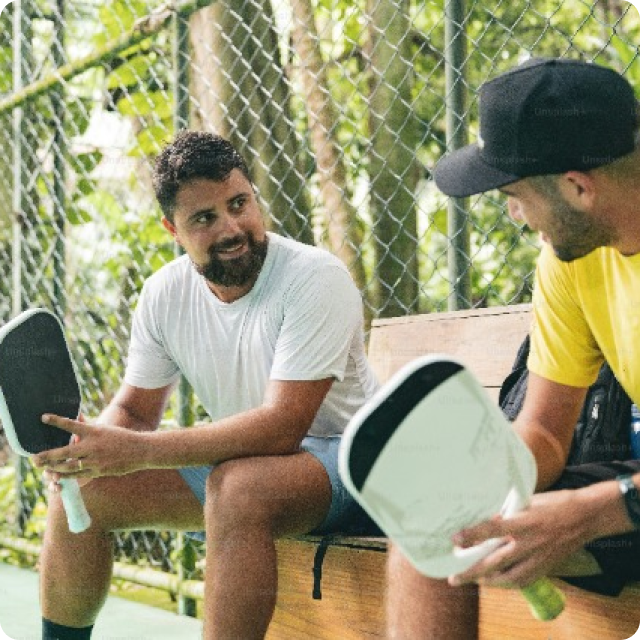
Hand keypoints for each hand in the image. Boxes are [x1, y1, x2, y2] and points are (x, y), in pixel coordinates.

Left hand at [32, 414, 149, 481]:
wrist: (140, 451)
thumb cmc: (121, 437)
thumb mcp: (104, 429)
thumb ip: (88, 427)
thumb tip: (76, 419)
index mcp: (94, 432)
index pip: (71, 425)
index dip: (57, 421)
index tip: (43, 417)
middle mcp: (93, 446)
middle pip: (65, 452)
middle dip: (47, 456)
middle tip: (33, 458)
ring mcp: (95, 460)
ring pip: (69, 467)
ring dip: (54, 468)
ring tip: (44, 468)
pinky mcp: (98, 471)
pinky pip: (78, 475)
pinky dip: (67, 476)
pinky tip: (58, 476)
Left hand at [448, 490, 592, 588]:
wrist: (586, 516)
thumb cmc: (554, 503)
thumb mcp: (527, 502)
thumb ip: (508, 514)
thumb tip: (486, 519)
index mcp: (524, 521)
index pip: (492, 529)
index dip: (472, 535)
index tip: (455, 540)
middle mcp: (530, 542)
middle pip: (495, 561)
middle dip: (472, 572)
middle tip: (454, 578)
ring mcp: (539, 557)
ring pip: (509, 577)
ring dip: (488, 581)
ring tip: (472, 581)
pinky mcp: (547, 567)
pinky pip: (524, 580)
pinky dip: (508, 583)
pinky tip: (497, 582)